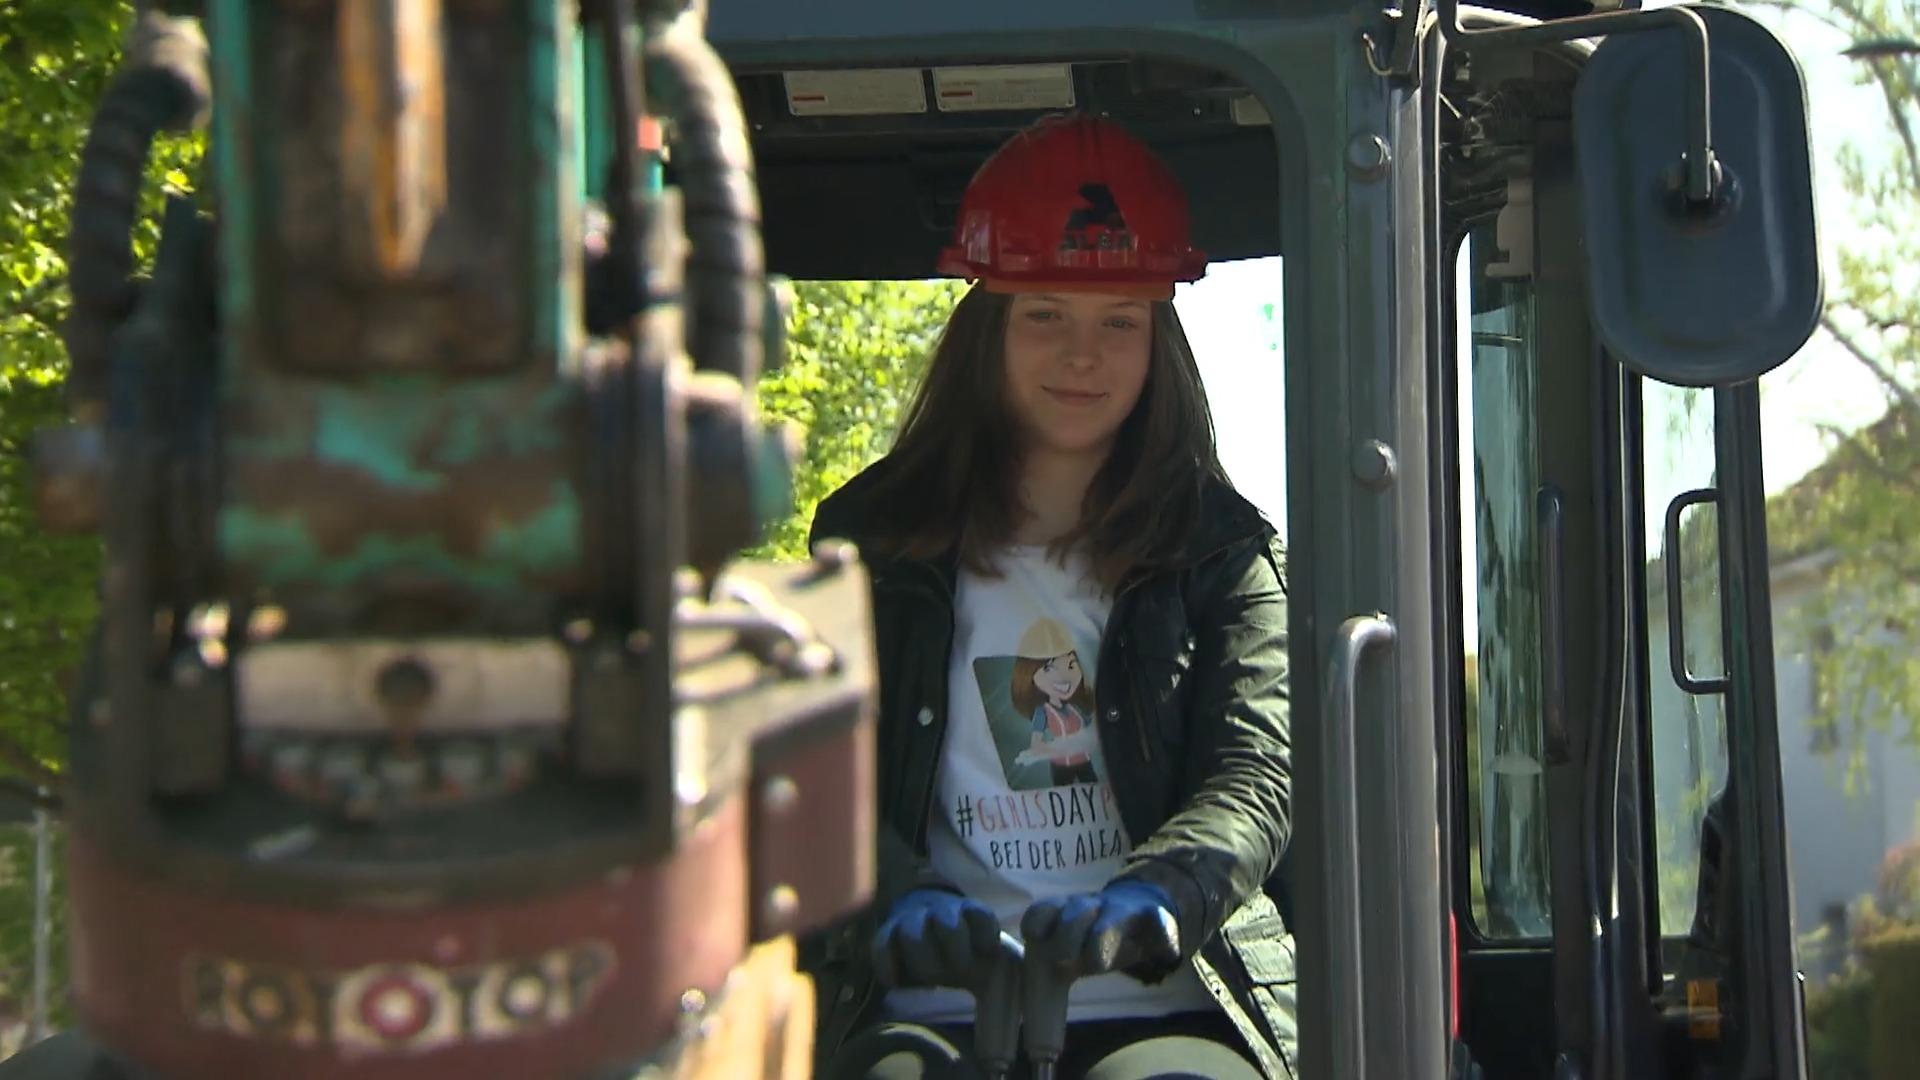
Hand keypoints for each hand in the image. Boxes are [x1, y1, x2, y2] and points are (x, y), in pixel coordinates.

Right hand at [870, 888, 1008, 989]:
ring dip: (924, 961)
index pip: (983, 919)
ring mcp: (914, 922)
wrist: (932, 930)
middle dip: (954, 952)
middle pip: (947, 924)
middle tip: (957, 971)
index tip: (986, 955)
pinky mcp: (888, 936)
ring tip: (933, 978)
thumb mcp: (995, 969)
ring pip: (913, 933)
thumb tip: (1010, 1048)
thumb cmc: (971, 953)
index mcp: (976, 917)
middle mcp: (945, 914)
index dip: (985, 938)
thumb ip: (1007, 989)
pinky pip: (882, 946)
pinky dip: (889, 967)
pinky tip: (899, 984)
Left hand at [1019, 879, 1181, 981]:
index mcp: (1064, 912)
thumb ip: (1048, 965)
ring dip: (1100, 941)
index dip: (1037, 924)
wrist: (1137, 907)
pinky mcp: (1156, 917)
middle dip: (1066, 937)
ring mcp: (1124, 910)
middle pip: (1074, 912)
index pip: (1043, 910)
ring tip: (1096, 962)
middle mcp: (1092, 906)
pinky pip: (1161, 925)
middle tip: (1064, 961)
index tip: (1036, 941)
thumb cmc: (1091, 937)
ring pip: (1110, 920)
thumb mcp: (1067, 947)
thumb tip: (1032, 1005)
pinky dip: (1164, 939)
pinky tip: (1165, 951)